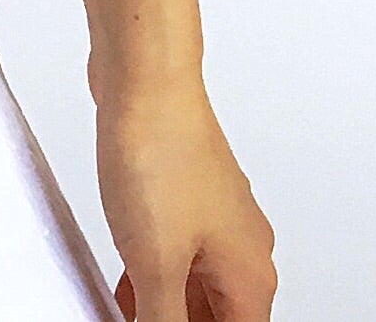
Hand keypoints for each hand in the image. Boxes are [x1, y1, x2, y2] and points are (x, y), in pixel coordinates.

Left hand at [96, 79, 275, 321]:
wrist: (143, 77)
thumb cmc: (159, 151)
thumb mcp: (155, 262)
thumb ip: (164, 320)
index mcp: (251, 276)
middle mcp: (242, 248)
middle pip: (217, 318)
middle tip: (137, 320)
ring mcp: (213, 217)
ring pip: (194, 287)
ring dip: (163, 306)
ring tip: (126, 314)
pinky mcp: (182, 193)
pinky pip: (173, 251)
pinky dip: (153, 275)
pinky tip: (124, 285)